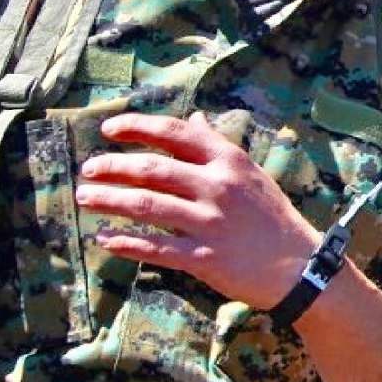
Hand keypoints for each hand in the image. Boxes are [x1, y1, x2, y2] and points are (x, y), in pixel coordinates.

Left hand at [76, 111, 320, 309]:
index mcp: (228, 160)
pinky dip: (126, 243)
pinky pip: (155, 248)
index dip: (137, 128)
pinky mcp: (203, 256)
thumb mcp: (248, 171)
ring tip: (85, 197)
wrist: (296, 263)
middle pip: (154, 169)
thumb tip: (193, 118)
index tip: (109, 130)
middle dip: (114, 166)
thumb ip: (216, 145)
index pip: (175, 133)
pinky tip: (104, 239)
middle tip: (88, 168)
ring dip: (110, 200)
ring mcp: (210, 222)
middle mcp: (217, 186)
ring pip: (148, 206)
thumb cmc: (270, 214)